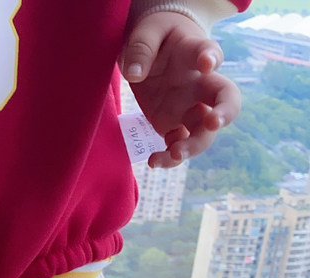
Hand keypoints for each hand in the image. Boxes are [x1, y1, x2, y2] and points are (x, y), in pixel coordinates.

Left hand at [119, 11, 241, 168]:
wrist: (151, 50)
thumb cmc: (154, 36)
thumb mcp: (146, 32)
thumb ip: (142, 48)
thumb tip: (135, 74)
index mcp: (194, 54)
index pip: (210, 53)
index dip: (211, 57)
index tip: (207, 62)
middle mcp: (198, 84)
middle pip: (225, 99)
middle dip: (225, 113)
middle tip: (214, 123)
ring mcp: (187, 106)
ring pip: (203, 131)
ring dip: (193, 146)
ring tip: (174, 153)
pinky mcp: (171, 123)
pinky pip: (177, 144)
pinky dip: (169, 157)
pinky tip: (154, 161)